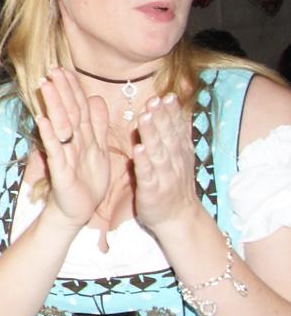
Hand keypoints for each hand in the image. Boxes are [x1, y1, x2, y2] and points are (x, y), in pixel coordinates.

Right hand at [33, 66, 111, 226]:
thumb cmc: (86, 180)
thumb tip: (95, 98)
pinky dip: (49, 135)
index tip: (65, 69)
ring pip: (60, 126)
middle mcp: (70, 142)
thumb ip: (97, 124)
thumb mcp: (98, 148)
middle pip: (67, 112)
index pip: (77, 107)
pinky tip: (44, 120)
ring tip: (45, 86)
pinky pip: (55, 150)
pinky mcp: (60, 171)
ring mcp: (64, 155)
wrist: (78, 209)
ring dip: (53, 105)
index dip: (72, 88)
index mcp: (81, 136)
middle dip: (61, 90)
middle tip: (52, 70)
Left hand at [133, 94, 203, 241]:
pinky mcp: (152, 190)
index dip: (172, 113)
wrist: (178, 219)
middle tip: (156, 99)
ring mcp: (163, 176)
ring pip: (158, 151)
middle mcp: (173, 162)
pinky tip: (138, 149)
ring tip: (145, 116)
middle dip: (162, 117)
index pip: (176, 129)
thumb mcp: (178, 159)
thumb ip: (173, 137)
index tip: (168, 96)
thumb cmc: (173, 185)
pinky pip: (147, 174)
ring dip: (152, 134)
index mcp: (178, 153)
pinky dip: (143, 162)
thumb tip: (173, 112)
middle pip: (168, 136)